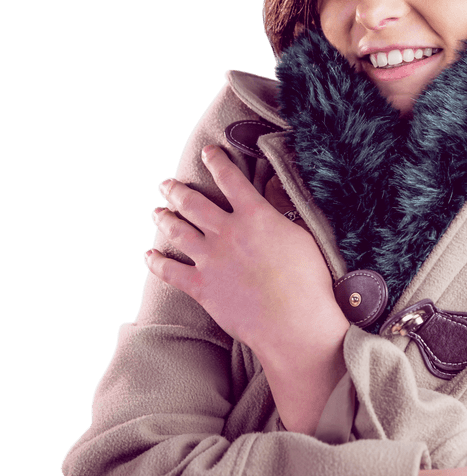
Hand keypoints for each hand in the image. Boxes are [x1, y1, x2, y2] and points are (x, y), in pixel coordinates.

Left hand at [144, 145, 349, 431]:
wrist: (294, 323)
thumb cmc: (309, 281)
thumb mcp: (304, 236)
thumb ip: (283, 214)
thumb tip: (275, 195)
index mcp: (254, 215)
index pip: (230, 178)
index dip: (217, 161)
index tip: (209, 152)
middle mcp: (227, 232)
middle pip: (192, 202)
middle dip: (177, 189)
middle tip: (167, 184)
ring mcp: (210, 259)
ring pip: (177, 230)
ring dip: (164, 217)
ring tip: (157, 211)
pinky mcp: (201, 287)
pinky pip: (170, 271)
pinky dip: (156, 261)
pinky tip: (149, 255)